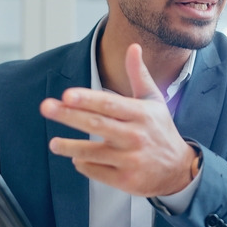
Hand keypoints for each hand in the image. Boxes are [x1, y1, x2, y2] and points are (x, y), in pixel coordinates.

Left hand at [40, 43, 197, 196]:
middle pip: (97, 124)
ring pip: (93, 152)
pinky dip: (83, 165)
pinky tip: (76, 159)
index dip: (87, 99)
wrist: (178, 170)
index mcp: (141, 114)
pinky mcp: (126, 180)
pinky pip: (97, 171)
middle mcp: (135, 136)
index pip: (109, 103)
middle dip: (69, 115)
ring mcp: (130, 159)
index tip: (67, 94)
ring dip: (70, 147)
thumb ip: (139, 74)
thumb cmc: (160, 131)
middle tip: (47, 107)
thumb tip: (133, 47)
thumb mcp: (154, 101)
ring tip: (54, 143)